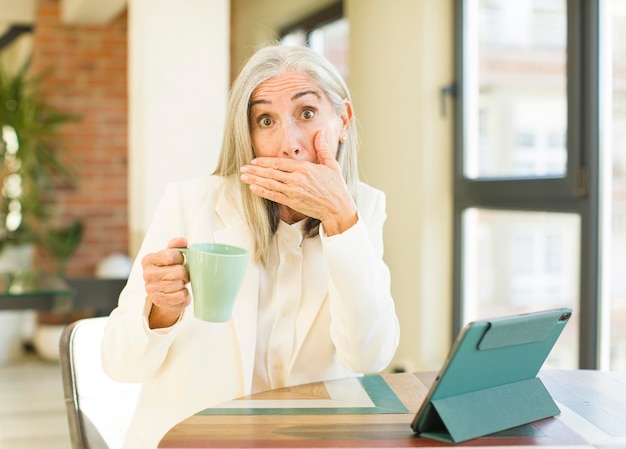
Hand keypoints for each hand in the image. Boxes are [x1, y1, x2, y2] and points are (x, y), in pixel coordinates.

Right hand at [142, 237, 189, 327]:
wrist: (165, 293)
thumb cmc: (170, 270)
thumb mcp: (172, 255)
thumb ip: (176, 245)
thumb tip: (183, 240)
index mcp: (148, 260)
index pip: (170, 256)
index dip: (180, 258)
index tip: (178, 261)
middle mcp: (147, 274)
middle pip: (178, 272)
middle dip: (184, 273)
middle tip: (180, 275)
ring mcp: (152, 289)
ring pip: (179, 284)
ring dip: (183, 284)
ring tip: (178, 283)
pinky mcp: (159, 301)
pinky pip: (180, 296)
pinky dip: (183, 294)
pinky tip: (177, 292)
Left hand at [240, 131, 357, 234]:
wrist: (338, 207)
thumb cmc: (336, 186)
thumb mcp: (331, 164)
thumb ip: (323, 148)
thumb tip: (320, 132)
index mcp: (305, 168)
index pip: (280, 163)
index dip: (265, 162)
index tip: (254, 160)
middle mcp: (297, 179)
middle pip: (271, 173)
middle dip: (255, 170)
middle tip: (242, 168)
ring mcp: (294, 192)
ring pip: (270, 184)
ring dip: (255, 180)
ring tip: (243, 177)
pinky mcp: (293, 202)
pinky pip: (274, 196)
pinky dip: (262, 192)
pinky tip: (253, 188)